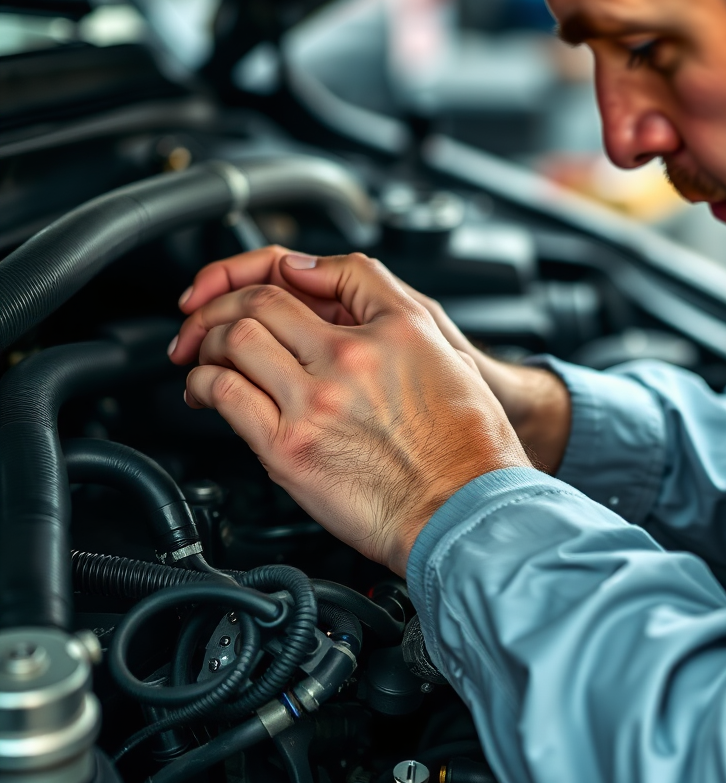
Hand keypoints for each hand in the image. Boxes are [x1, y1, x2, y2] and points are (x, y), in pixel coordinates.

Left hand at [172, 247, 571, 471]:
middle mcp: (350, 357)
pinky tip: (205, 390)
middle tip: (207, 315)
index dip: (264, 271)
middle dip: (221, 302)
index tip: (248, 285)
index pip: (310, 272)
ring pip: (235, 340)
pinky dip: (203, 383)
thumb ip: (387, 309)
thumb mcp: (447, 353)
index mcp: (393, 328)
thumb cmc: (465, 446)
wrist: (463, 511)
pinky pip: (225, 393)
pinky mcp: (288, 447)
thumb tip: (324, 283)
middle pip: (260, 301)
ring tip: (203, 353)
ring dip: (207, 339)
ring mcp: (315, 401)